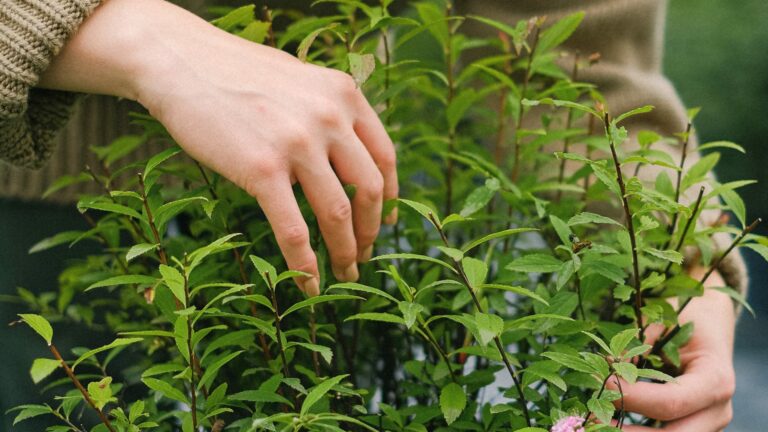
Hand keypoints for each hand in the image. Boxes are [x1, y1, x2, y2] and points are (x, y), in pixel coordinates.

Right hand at [38, 0, 397, 294]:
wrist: (179, 61)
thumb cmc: (235, 72)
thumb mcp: (299, 79)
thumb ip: (328, 111)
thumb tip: (347, 152)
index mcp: (344, 95)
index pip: (385, 156)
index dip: (391, 196)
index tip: (388, 221)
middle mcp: (330, 117)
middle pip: (369, 190)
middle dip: (371, 231)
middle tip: (365, 254)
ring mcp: (298, 143)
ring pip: (338, 214)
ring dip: (345, 252)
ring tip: (345, 273)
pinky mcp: (262, 169)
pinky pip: (293, 229)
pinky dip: (304, 264)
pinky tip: (307, 283)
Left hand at [611, 268, 735, 430]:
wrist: (711, 322)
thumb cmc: (686, 317)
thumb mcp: (663, 323)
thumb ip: (638, 347)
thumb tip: (607, 368)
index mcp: (715, 379)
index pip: (671, 401)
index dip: (633, 397)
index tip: (604, 384)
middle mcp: (717, 408)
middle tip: (593, 420)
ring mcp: (709, 422)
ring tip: (597, 421)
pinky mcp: (695, 426)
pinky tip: (609, 422)